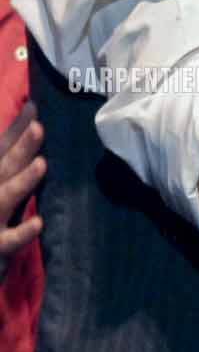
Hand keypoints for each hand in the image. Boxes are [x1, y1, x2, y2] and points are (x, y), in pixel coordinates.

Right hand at [0, 103, 44, 261]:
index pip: (0, 150)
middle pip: (1, 168)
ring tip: (41, 164)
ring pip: (3, 198)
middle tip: (38, 127)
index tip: (34, 109)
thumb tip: (32, 117)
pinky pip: (7, 241)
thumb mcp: (5, 185)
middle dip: (18, 148)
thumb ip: (13, 158)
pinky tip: (38, 223)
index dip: (15, 131)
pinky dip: (21, 233)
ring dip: (21, 181)